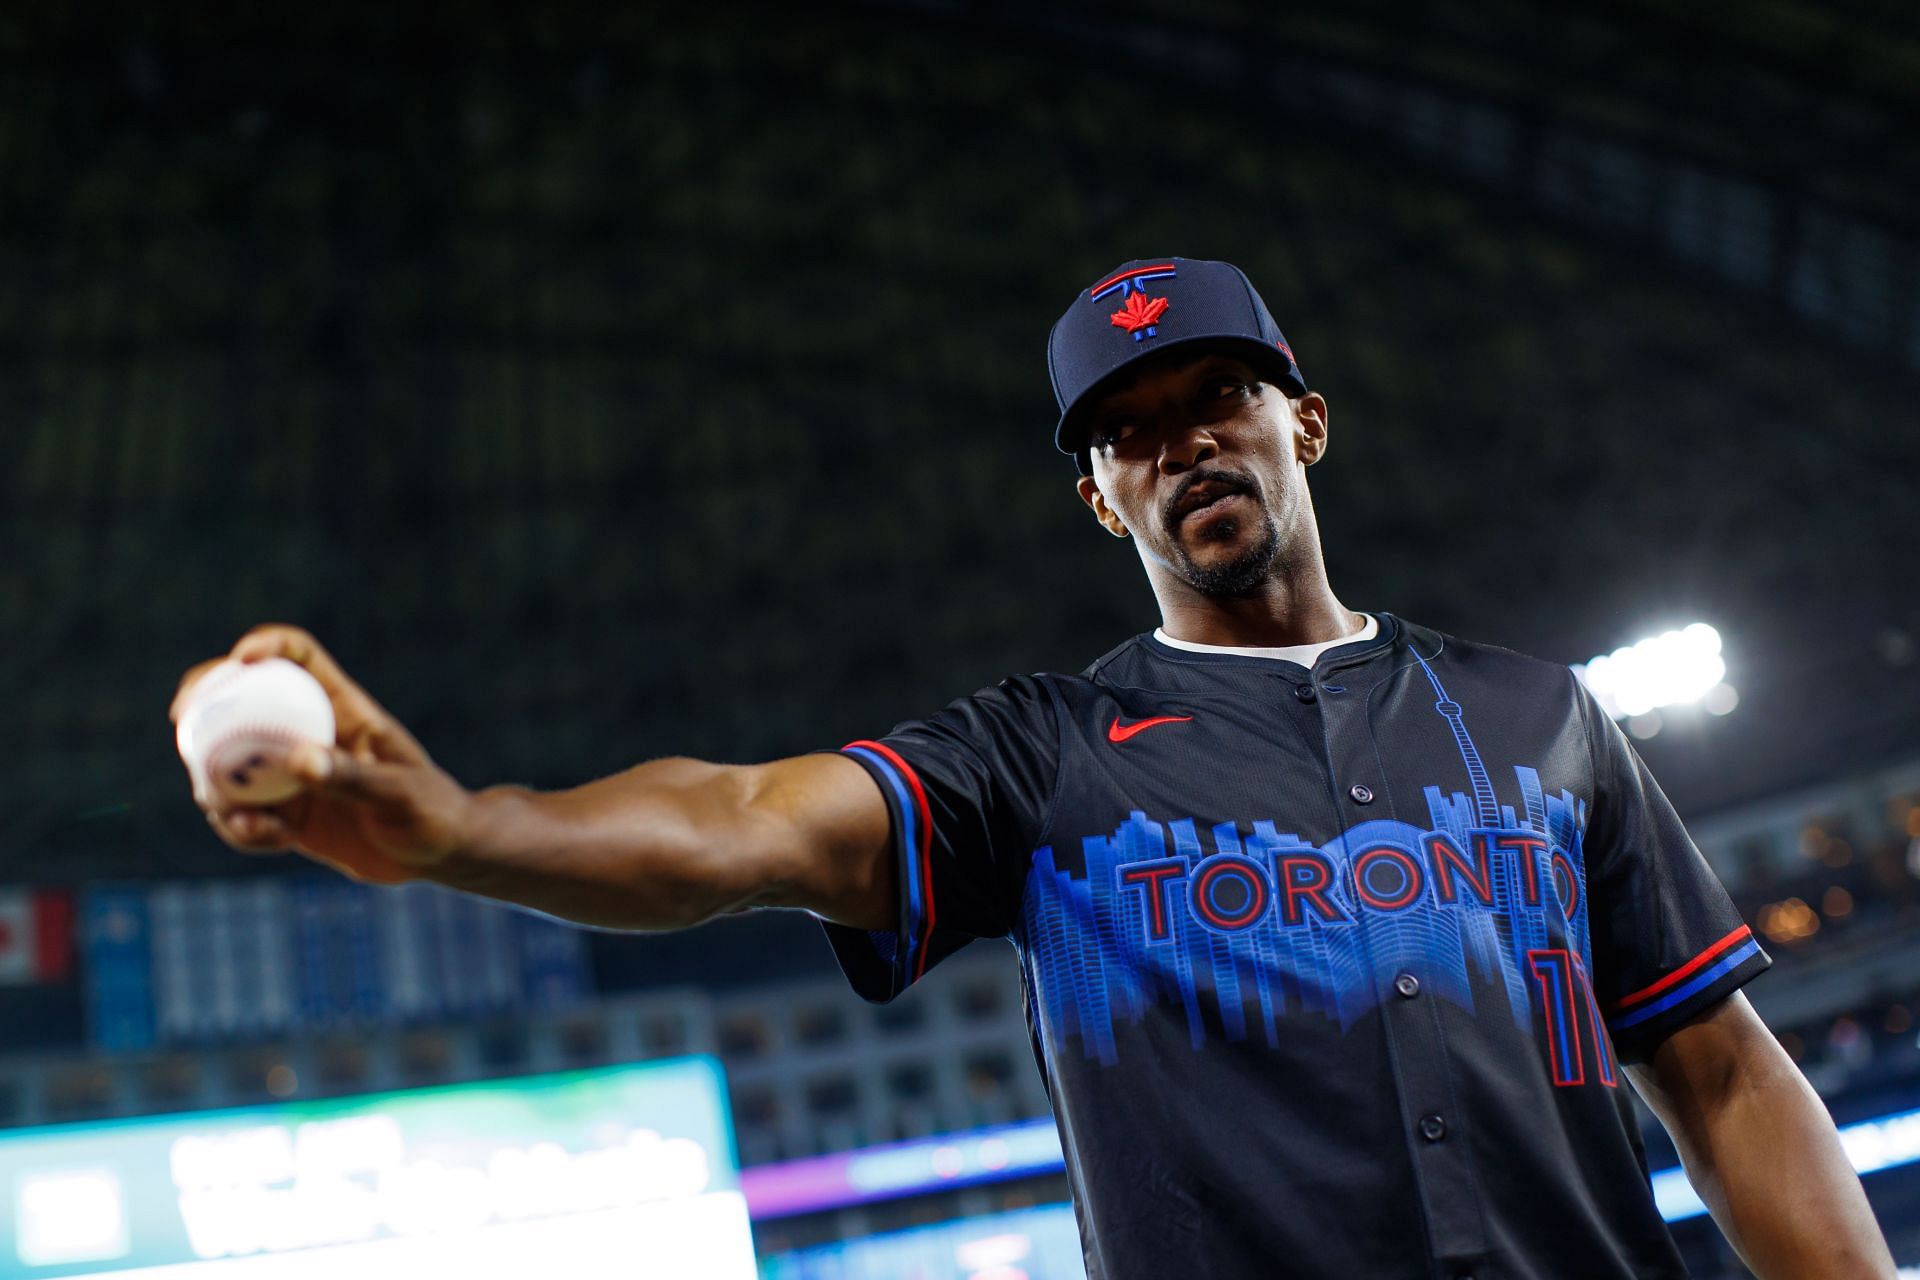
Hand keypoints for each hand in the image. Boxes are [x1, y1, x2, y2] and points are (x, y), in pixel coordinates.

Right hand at [170, 626, 472, 883]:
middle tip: (183, 721)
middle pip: (243, 701)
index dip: (265, 645)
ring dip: (215, 784)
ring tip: (240, 817)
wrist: (441, 855)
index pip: (297, 657)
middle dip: (204, 703)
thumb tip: (297, 760)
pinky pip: (242, 815)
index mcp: (343, 710)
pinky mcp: (286, 816)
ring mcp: (293, 776)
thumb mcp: (400, 794)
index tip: (239, 661)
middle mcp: (309, 735)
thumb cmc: (434, 812)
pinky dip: (240, 827)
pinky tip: (268, 840)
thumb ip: (352, 777)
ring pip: (228, 765)